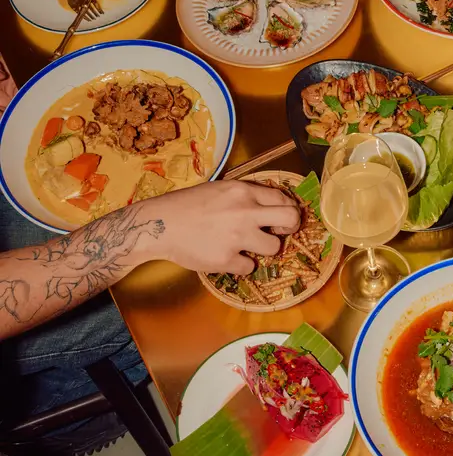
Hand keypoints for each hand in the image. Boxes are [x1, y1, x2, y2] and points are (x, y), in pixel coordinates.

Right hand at [140, 180, 300, 273]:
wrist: (159, 224)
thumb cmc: (187, 205)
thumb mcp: (220, 189)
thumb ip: (245, 196)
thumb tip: (271, 206)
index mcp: (243, 191)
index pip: (283, 199)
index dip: (287, 210)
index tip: (282, 218)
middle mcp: (244, 212)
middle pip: (290, 218)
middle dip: (291, 227)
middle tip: (281, 233)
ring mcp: (237, 237)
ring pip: (274, 247)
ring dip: (263, 249)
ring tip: (245, 245)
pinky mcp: (226, 259)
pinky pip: (250, 266)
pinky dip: (240, 264)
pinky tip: (226, 255)